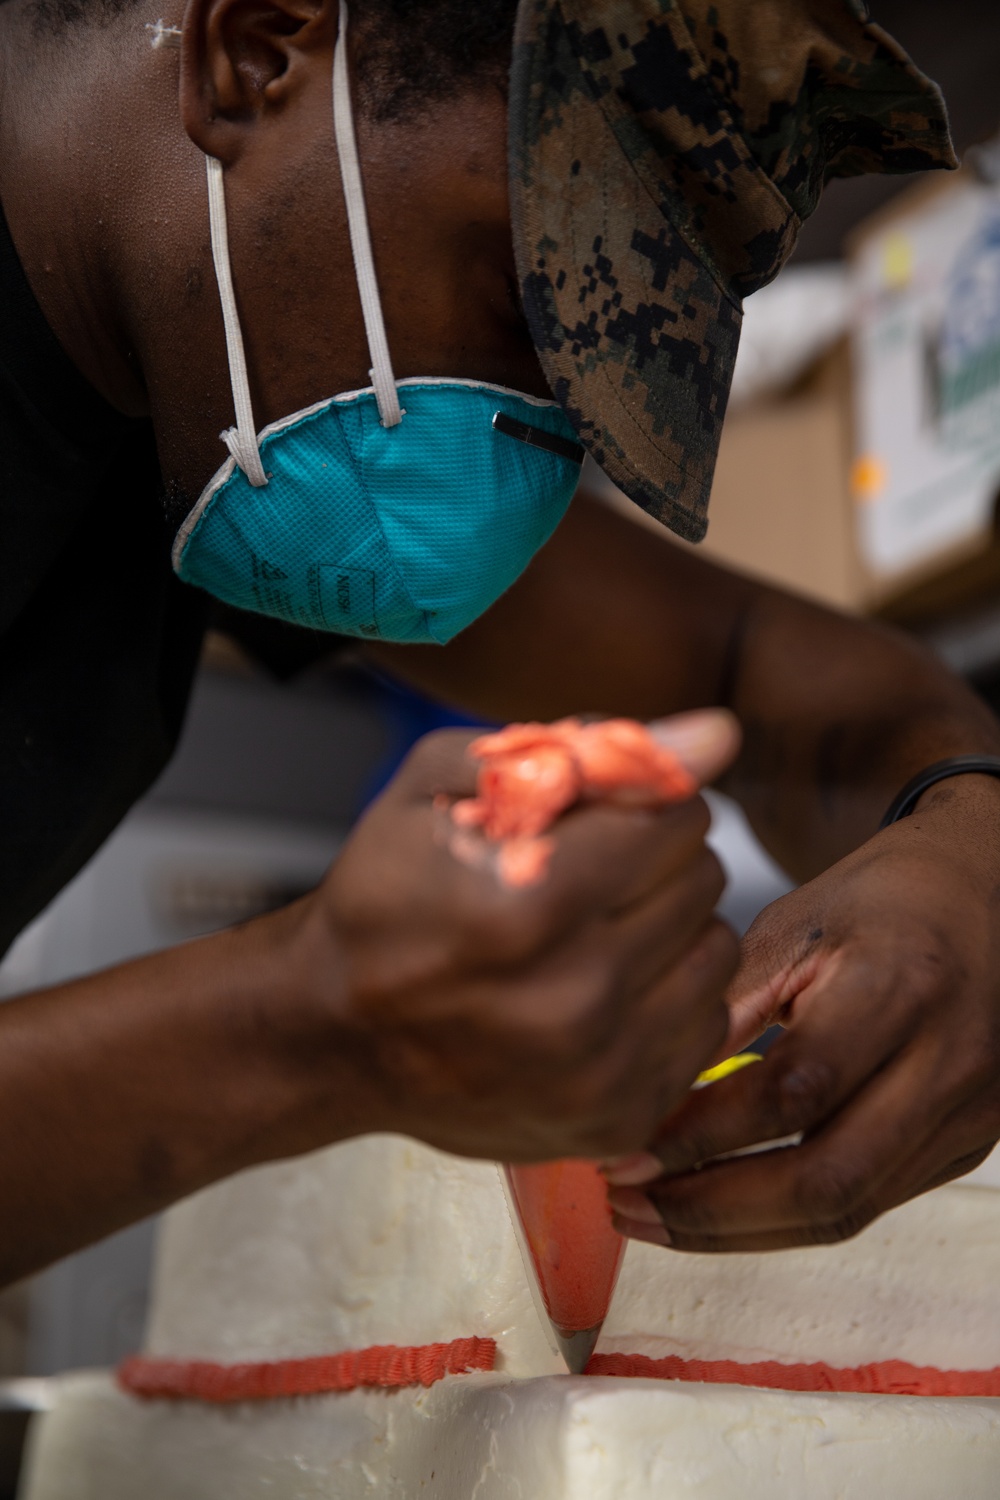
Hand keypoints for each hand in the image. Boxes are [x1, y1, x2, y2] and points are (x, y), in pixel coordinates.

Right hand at [294, 711, 740, 1163]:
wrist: (336, 1035)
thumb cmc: (384, 899)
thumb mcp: (439, 787)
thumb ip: (581, 748)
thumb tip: (717, 733)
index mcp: (529, 901)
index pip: (674, 816)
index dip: (644, 798)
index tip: (608, 812)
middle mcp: (575, 994)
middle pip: (702, 878)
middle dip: (657, 857)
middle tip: (596, 870)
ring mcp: (601, 1067)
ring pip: (717, 949)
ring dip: (672, 925)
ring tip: (602, 927)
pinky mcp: (619, 1115)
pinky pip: (707, 1022)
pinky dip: (667, 993)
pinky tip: (607, 986)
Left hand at [606, 778, 999, 1250]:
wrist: (988, 897)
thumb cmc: (884, 901)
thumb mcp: (795, 926)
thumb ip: (728, 1006)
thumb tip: (643, 1087)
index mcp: (900, 986)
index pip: (795, 1090)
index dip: (702, 1134)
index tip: (624, 1150)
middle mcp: (949, 1062)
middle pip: (827, 1179)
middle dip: (712, 1209)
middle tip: (627, 1203)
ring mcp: (967, 1116)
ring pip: (846, 1211)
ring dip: (739, 1230)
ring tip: (653, 1216)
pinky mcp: (965, 1148)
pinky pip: (867, 1204)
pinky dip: (783, 1217)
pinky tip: (718, 1207)